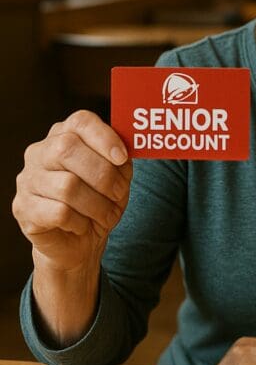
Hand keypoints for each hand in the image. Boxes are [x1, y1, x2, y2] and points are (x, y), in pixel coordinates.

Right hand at [13, 110, 131, 272]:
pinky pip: (59, 212)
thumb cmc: (98, 203)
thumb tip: (124, 154)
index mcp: (64, 135)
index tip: (122, 158)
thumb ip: (120, 162)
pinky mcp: (23, 208)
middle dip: (102, 174)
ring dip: (96, 204)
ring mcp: (27, 179)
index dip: (104, 137)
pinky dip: (80, 222)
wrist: (77, 243)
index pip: (80, 121)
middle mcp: (39, 152)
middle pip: (68, 148)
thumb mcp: (118, 179)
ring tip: (105, 215)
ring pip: (67, 185)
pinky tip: (82, 225)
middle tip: (118, 193)